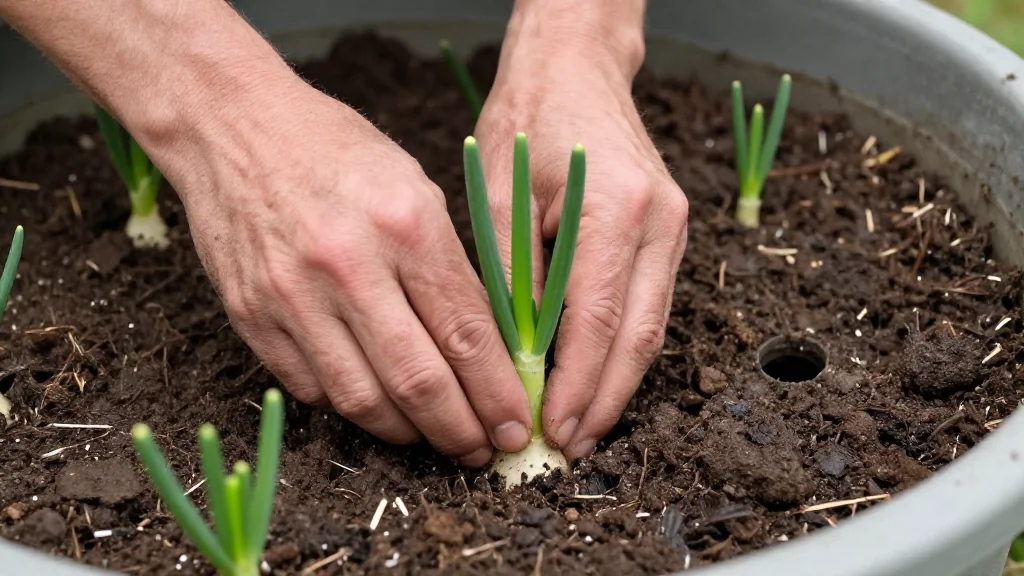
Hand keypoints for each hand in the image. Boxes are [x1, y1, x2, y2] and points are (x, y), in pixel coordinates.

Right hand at [168, 79, 532, 465]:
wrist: (233, 130)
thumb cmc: (336, 152)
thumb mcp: (414, 188)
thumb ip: (448, 267)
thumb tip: (482, 349)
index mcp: (405, 224)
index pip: (466, 332)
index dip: (498, 392)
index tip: (516, 422)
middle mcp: (349, 264)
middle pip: (418, 379)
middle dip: (461, 429)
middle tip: (484, 449)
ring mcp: (293, 295)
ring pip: (363, 398)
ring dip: (408, 433)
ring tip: (435, 438)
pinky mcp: (252, 316)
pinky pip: (311, 388)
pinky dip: (352, 409)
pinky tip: (378, 409)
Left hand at [475, 20, 688, 459]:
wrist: (575, 69)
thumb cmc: (528, 121)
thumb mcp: (499, 195)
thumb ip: (510, 278)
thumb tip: (516, 360)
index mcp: (615, 206)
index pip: (597, 319)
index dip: (575, 382)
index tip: (550, 426)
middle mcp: (657, 220)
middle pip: (637, 336)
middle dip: (603, 399)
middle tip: (571, 445)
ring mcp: (672, 226)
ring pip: (652, 328)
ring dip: (619, 384)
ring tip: (585, 428)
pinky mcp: (669, 233)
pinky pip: (651, 306)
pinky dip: (626, 350)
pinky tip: (599, 380)